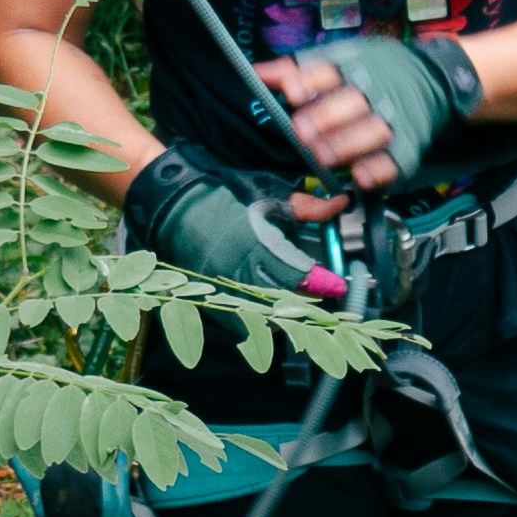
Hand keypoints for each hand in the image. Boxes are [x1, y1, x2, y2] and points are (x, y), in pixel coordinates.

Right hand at [122, 142, 342, 298]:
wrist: (176, 203)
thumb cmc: (226, 196)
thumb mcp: (270, 195)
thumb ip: (307, 206)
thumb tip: (340, 203)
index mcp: (257, 242)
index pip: (297, 273)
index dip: (320, 283)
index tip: (337, 287)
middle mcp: (240, 268)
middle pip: (283, 297)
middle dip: (305, 300)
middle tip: (321, 298)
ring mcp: (223, 284)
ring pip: (261, 312)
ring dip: (283, 313)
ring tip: (298, 308)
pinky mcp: (210, 294)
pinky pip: (238, 318)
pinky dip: (257, 320)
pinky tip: (272, 314)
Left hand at [268, 38, 461, 192]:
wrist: (435, 79)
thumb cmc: (376, 71)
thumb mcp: (341, 58)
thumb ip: (299, 68)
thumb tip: (256, 72)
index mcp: (356, 65)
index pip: (331, 70)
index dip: (311, 81)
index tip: (291, 91)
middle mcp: (376, 89)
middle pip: (351, 101)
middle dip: (325, 116)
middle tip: (301, 131)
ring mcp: (394, 117)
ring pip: (372, 131)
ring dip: (346, 144)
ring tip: (322, 157)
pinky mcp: (409, 144)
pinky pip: (395, 159)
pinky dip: (378, 169)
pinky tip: (360, 177)